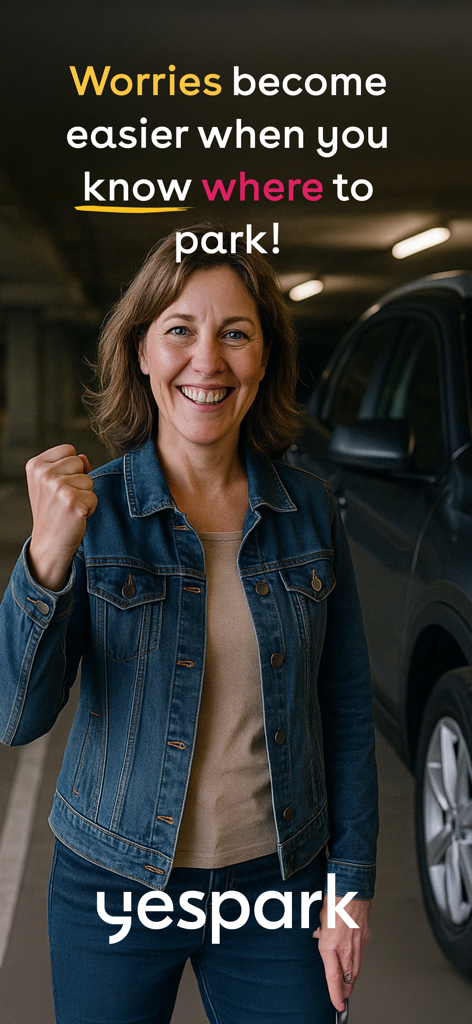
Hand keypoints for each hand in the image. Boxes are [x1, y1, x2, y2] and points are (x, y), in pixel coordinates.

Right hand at [26, 444, 96, 590]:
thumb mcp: (51, 483)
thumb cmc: (52, 510)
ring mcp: (58, 487)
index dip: (71, 467)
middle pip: (80, 462)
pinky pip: (94, 496)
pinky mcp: (72, 502)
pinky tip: (75, 516)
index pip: (68, 449)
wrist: (49, 542)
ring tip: (69, 507)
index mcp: (35, 465)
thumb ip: (66, 465)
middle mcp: (44, 474)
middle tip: (65, 498)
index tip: (59, 484)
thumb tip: (84, 458)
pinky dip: (90, 508)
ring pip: (89, 480)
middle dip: (79, 480)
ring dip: (85, 495)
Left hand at [313, 896, 370, 1012]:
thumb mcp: (319, 918)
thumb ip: (319, 932)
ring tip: (348, 987)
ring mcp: (358, 942)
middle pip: (348, 977)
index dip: (335, 994)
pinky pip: (361, 954)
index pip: (333, 977)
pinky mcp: (365, 936)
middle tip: (342, 998)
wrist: (352, 887)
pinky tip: (353, 963)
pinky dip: (356, 962)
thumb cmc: (333, 899)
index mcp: (330, 944)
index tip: (337, 1005)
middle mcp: (345, 947)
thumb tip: (318, 936)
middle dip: (345, 990)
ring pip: (356, 968)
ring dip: (351, 979)